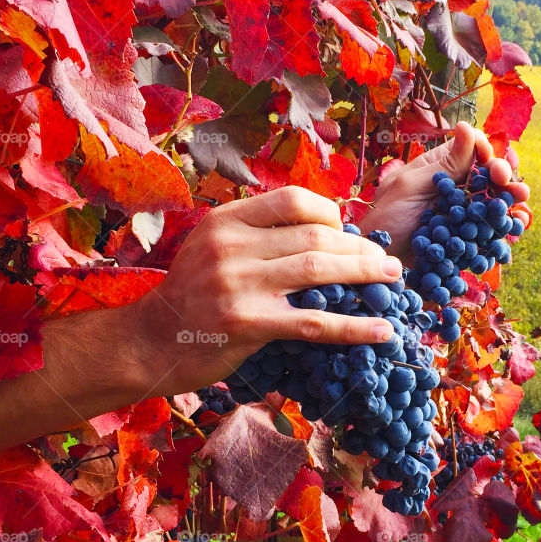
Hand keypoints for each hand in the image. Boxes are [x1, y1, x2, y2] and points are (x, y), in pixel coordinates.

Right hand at [135, 186, 402, 393]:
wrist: (148, 341)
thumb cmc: (191, 295)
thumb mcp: (212, 246)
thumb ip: (257, 233)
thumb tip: (321, 228)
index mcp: (226, 220)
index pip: (293, 200)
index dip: (331, 213)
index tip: (347, 232)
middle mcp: (231, 246)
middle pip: (314, 235)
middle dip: (358, 248)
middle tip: (387, 262)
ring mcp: (238, 285)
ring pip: (318, 271)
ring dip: (364, 276)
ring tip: (391, 281)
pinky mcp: (247, 324)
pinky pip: (313, 323)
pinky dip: (353, 327)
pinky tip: (380, 330)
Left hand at [360, 122, 530, 260]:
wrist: (377, 261)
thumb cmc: (384, 220)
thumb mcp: (409, 187)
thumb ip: (444, 163)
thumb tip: (467, 126)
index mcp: (439, 167)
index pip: (472, 149)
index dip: (486, 152)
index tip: (490, 163)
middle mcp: (455, 187)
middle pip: (488, 174)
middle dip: (504, 176)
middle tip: (510, 184)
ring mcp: (462, 212)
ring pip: (494, 199)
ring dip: (512, 198)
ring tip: (522, 202)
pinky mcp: (467, 237)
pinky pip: (491, 228)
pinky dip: (508, 224)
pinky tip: (520, 222)